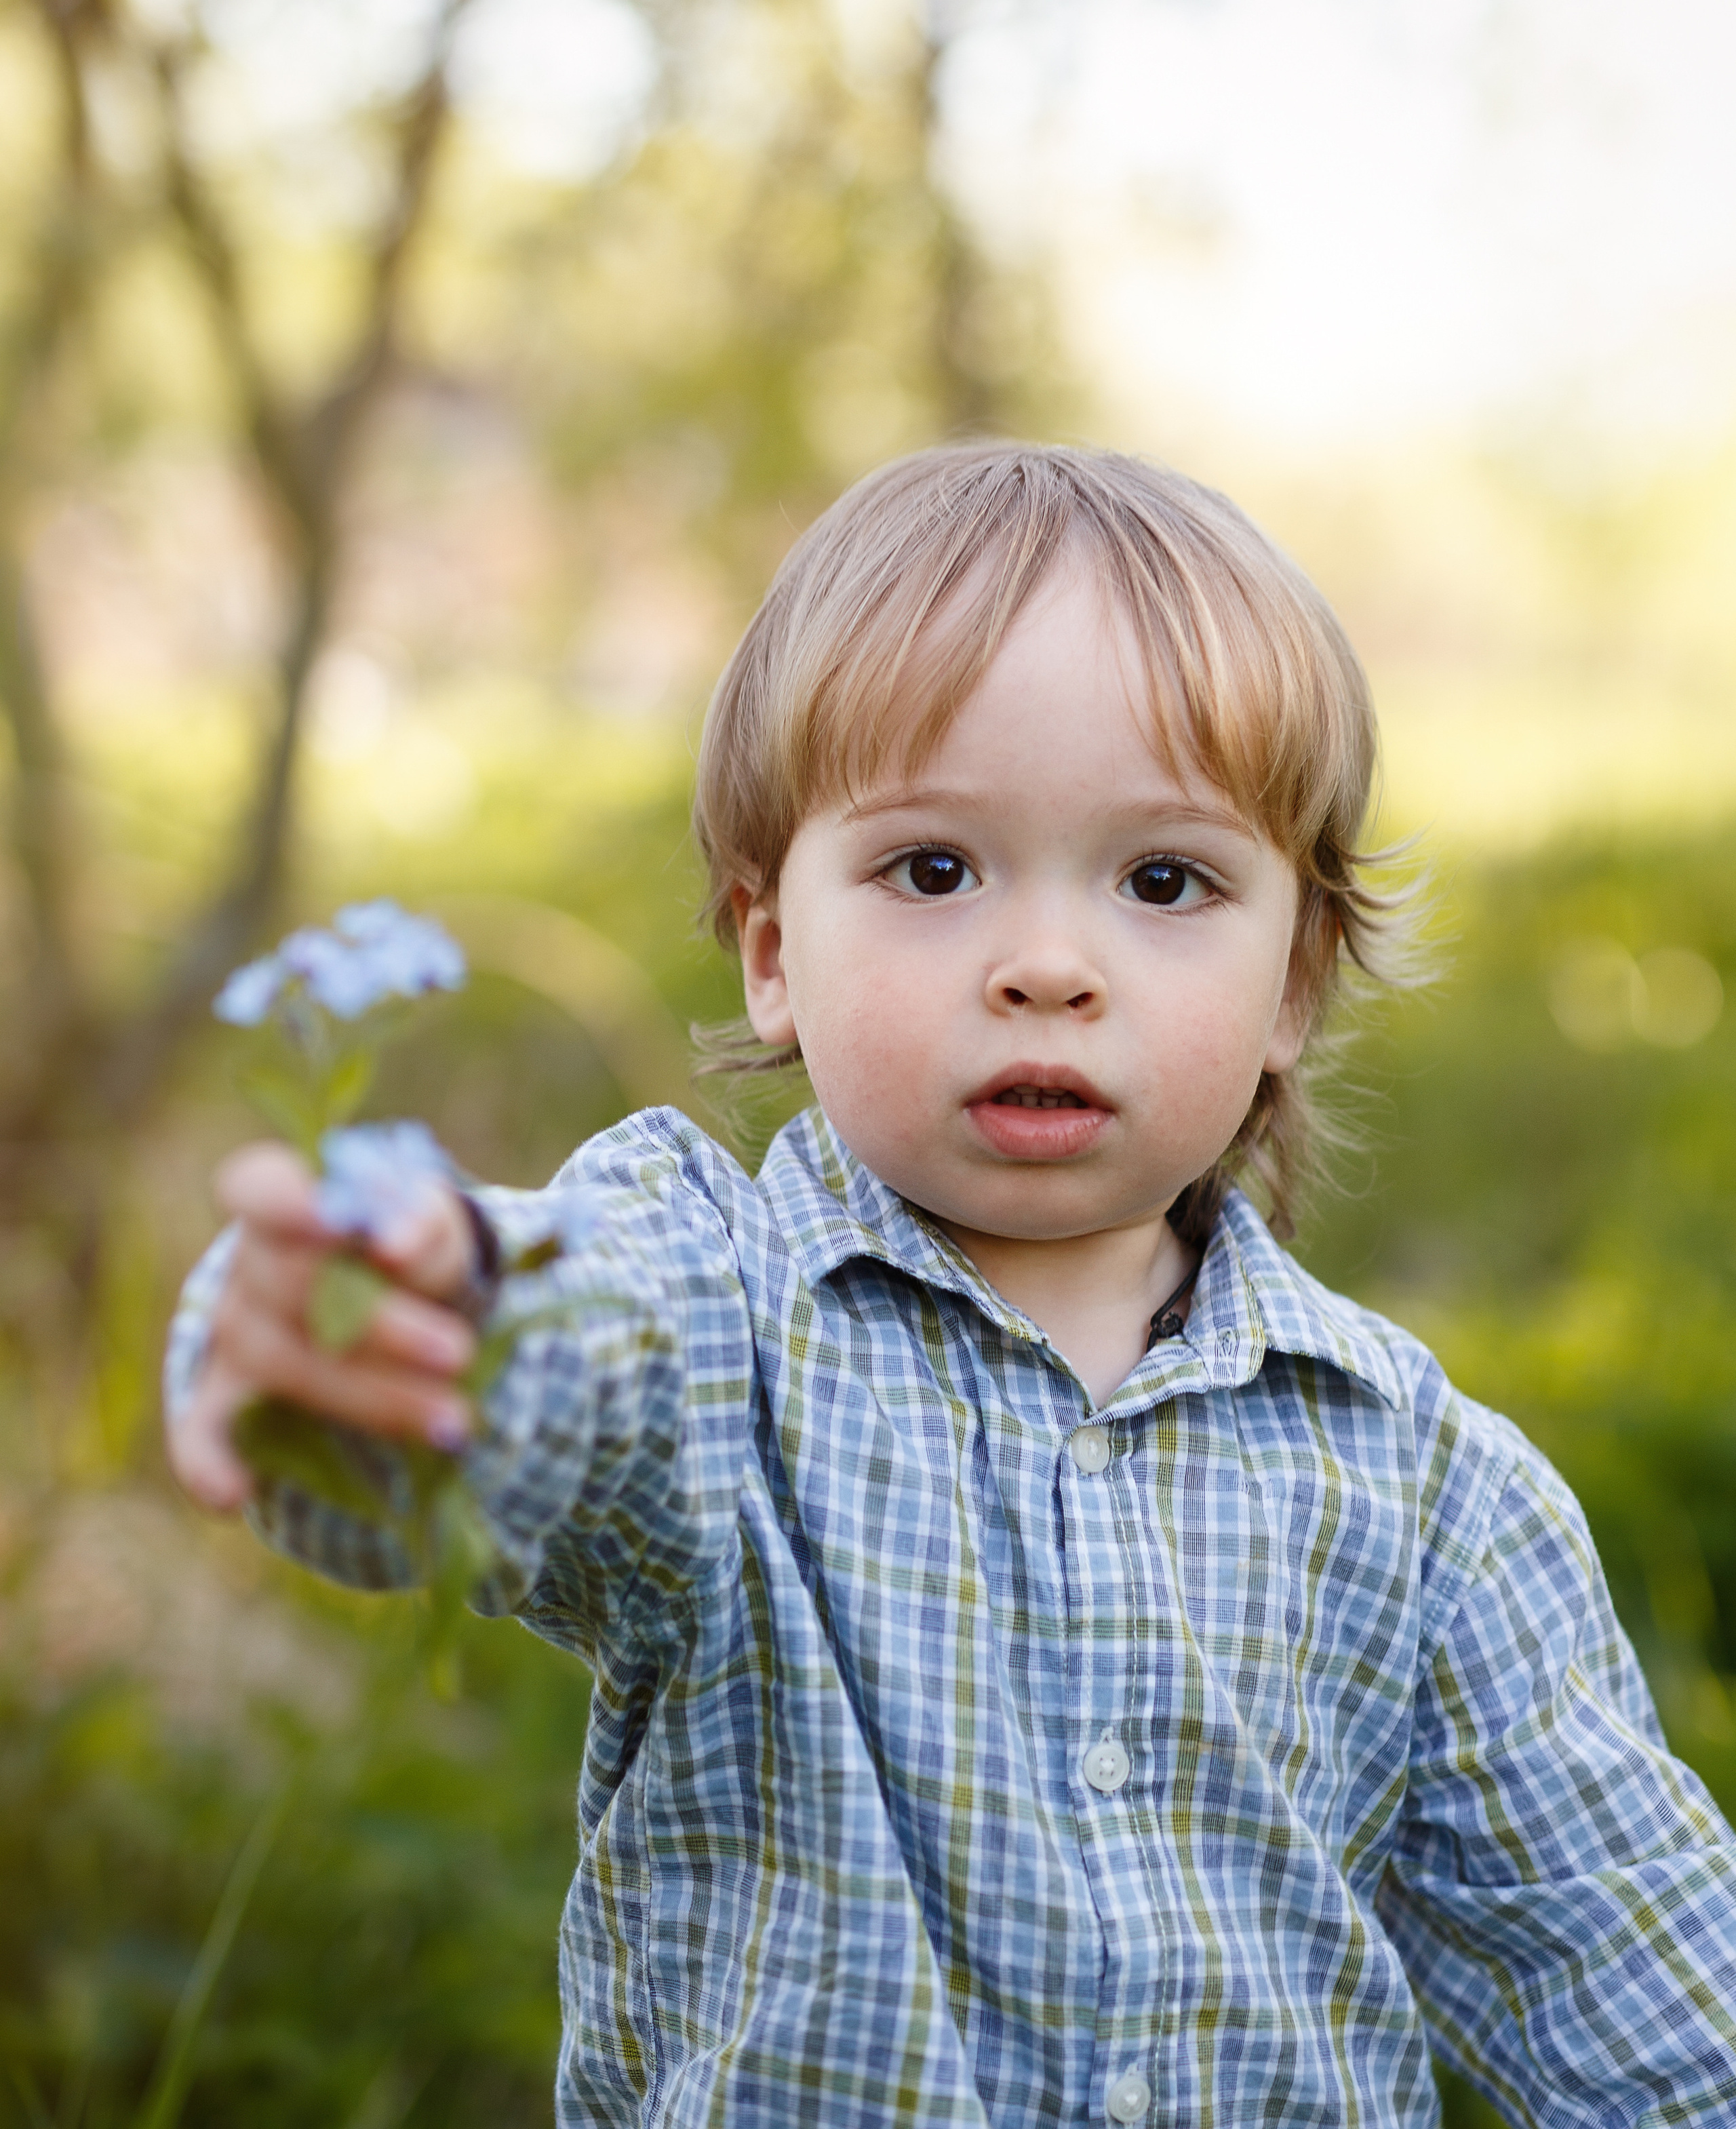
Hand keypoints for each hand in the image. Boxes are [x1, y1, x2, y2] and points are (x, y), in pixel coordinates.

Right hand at [169, 1141, 479, 1512]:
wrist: (392, 1302)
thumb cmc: (406, 1252)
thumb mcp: (430, 1226)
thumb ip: (422, 1226)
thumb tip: (396, 1245)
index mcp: (284, 1202)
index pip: (259, 1189)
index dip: (290, 1204)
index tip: (339, 1223)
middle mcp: (247, 1267)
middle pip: (291, 1288)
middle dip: (381, 1325)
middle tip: (460, 1354)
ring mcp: (231, 1336)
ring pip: (278, 1361)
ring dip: (366, 1396)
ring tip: (452, 1422)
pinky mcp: (225, 1400)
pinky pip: (200, 1431)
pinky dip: (206, 1463)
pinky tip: (234, 1494)